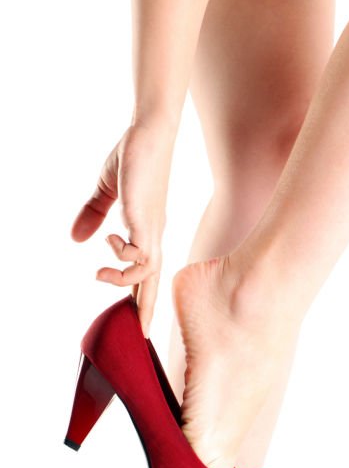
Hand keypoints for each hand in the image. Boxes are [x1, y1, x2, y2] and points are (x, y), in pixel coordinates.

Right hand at [71, 122, 174, 334]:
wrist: (148, 133)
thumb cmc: (133, 157)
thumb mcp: (107, 192)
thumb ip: (92, 215)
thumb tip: (76, 239)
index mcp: (148, 232)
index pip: (148, 271)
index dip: (144, 295)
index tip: (139, 321)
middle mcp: (154, 236)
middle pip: (154, 282)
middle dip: (147, 310)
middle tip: (141, 334)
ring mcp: (152, 229)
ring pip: (146, 272)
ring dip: (121, 279)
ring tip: (100, 274)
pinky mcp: (146, 220)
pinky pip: (140, 253)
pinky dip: (122, 254)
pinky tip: (110, 238)